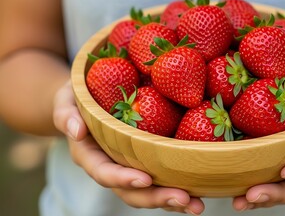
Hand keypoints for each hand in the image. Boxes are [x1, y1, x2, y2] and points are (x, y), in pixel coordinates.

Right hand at [52, 80, 204, 214]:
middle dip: (156, 198)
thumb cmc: (79, 98)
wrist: (89, 104)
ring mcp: (129, 170)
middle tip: (183, 199)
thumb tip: (76, 130)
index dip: (123, 178)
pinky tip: (199, 193)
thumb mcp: (66, 99)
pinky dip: (178, 189)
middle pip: (131, 192)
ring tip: (196, 206)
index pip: (104, 172)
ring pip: (148, 193)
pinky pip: (160, 182)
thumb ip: (66, 113)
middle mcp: (111, 169)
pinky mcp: (145, 165)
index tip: (145, 179)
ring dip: (172, 202)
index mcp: (90, 156)